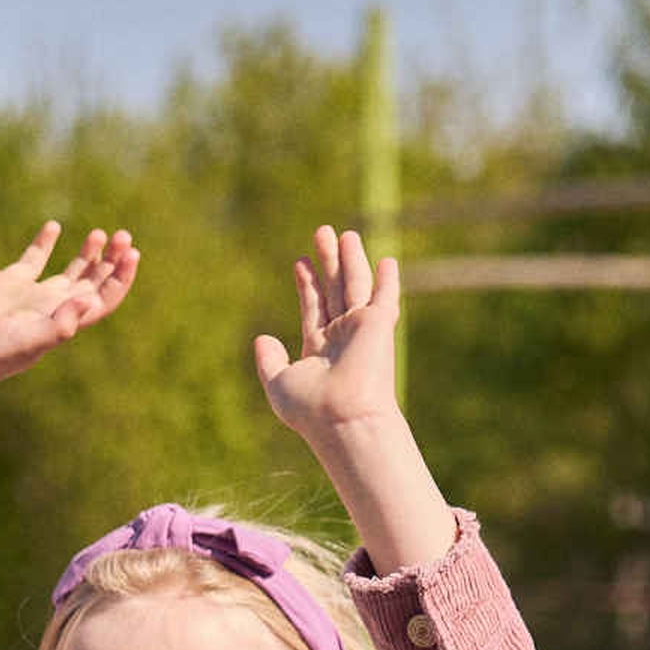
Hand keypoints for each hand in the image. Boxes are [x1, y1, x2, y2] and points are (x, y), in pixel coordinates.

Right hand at [0, 222, 139, 400]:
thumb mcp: (27, 341)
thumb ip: (59, 324)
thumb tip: (90, 303)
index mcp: (65, 322)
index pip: (104, 299)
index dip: (121, 278)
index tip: (131, 253)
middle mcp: (54, 307)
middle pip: (93, 282)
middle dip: (112, 261)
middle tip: (123, 236)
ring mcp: (33, 295)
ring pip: (70, 271)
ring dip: (88, 254)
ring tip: (101, 234)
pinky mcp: (9, 283)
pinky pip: (33, 260)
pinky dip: (45, 243)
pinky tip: (54, 227)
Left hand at [253, 226, 405, 442]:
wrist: (343, 417)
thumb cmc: (310, 409)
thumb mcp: (279, 383)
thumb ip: (269, 361)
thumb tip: (261, 338)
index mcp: (320, 351)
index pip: (314, 309)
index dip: (308, 284)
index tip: (300, 261)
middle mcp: (343, 339)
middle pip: (335, 291)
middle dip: (328, 262)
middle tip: (322, 232)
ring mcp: (362, 331)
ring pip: (355, 286)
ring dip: (351, 260)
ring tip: (345, 234)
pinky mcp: (379, 325)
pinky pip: (384, 297)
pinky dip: (387, 280)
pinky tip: (387, 262)